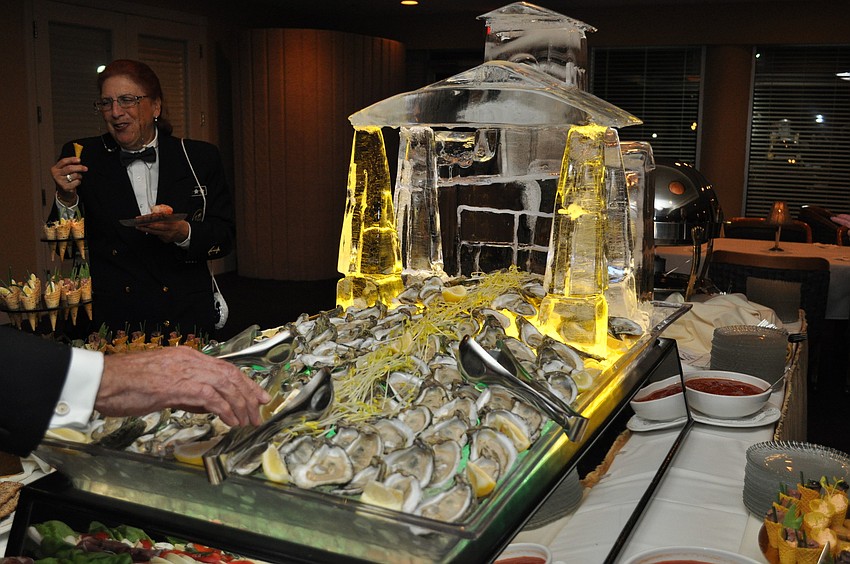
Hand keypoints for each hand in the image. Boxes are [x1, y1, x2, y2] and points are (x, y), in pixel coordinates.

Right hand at [51, 157, 87, 202]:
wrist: (64, 191)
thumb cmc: (66, 178)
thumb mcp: (65, 170)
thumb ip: (70, 165)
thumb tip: (78, 160)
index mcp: (55, 168)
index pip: (63, 161)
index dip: (72, 160)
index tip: (79, 160)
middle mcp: (56, 174)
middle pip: (69, 168)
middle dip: (79, 167)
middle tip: (86, 168)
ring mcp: (60, 181)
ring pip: (74, 175)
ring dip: (79, 175)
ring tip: (78, 177)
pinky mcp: (65, 187)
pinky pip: (76, 182)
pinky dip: (79, 181)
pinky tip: (76, 182)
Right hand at [95, 347, 270, 426]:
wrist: (103, 381)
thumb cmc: (125, 384)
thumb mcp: (162, 384)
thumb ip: (186, 391)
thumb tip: (208, 405)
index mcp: (187, 357)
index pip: (226, 367)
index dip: (245, 382)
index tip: (258, 395)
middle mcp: (190, 360)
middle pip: (231, 375)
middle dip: (250, 393)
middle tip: (261, 409)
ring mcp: (185, 372)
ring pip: (226, 385)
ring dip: (241, 405)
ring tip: (249, 420)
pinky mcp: (178, 386)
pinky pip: (211, 398)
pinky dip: (226, 410)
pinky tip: (232, 421)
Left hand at [137, 219, 189, 243]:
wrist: (186, 233)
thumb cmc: (179, 224)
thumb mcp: (174, 216)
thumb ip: (164, 214)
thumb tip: (154, 211)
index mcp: (172, 221)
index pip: (159, 219)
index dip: (150, 218)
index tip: (143, 217)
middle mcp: (170, 228)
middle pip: (156, 226)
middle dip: (146, 224)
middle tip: (138, 223)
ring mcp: (168, 235)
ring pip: (155, 232)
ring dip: (145, 229)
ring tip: (139, 226)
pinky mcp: (166, 239)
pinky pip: (157, 235)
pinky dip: (152, 232)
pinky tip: (148, 230)